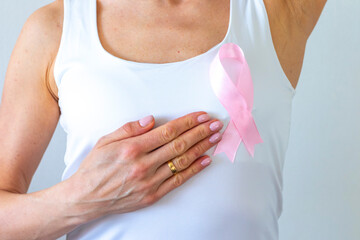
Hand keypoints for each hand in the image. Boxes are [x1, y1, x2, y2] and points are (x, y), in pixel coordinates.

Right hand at [67, 111, 222, 221]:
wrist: (85, 198)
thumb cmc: (94, 168)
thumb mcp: (105, 141)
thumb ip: (130, 129)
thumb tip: (152, 120)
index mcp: (132, 148)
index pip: (168, 131)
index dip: (188, 122)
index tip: (201, 116)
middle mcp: (143, 164)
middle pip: (179, 145)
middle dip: (201, 132)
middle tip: (216, 124)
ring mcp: (149, 181)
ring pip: (182, 162)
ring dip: (201, 148)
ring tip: (215, 139)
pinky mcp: (152, 195)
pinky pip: (177, 181)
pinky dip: (193, 170)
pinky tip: (205, 161)